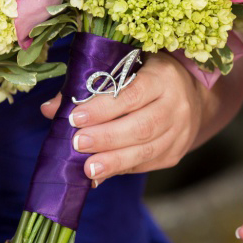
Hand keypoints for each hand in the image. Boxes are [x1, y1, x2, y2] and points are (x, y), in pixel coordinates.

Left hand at [40, 52, 206, 183]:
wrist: (192, 95)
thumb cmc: (147, 75)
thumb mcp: (125, 68)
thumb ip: (88, 85)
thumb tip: (50, 109)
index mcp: (163, 78)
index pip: (133, 94)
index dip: (103, 108)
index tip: (75, 117)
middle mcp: (177, 106)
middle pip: (141, 126)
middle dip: (106, 138)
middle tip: (77, 144)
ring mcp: (180, 133)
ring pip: (146, 150)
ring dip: (114, 161)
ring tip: (87, 168)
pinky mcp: (175, 154)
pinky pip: (146, 164)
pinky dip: (120, 169)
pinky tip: (99, 174)